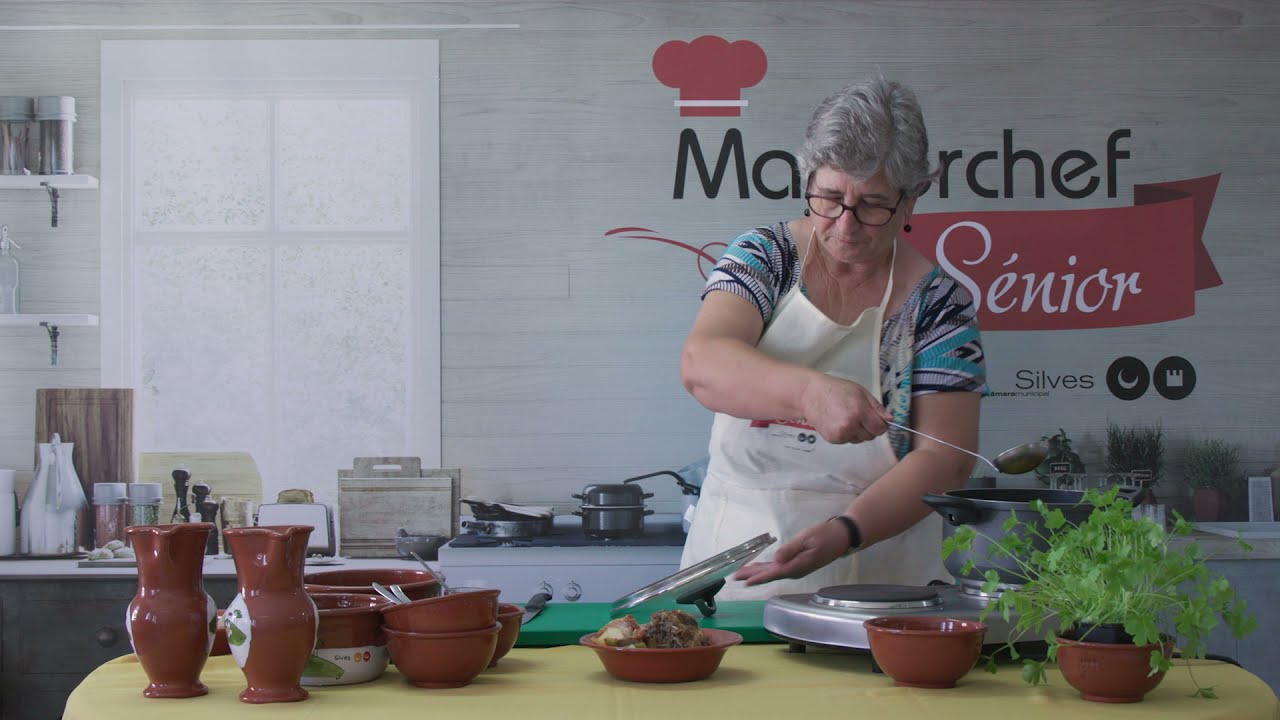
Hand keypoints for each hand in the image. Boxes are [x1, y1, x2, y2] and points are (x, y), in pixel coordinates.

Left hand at [732, 519, 848, 586]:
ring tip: (742, 574)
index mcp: (796, 566)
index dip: (758, 577)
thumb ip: (791, 549)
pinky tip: (759, 568)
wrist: (841, 537)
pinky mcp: (798, 564)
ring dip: (757, 573)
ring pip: (773, 572)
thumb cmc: (825, 535)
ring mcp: (796, 568)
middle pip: (770, 574)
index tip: (744, 580)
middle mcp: (795, 570)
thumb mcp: (807, 539)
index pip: (773, 573)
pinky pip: (779, 568)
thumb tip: (776, 560)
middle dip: (752, 576)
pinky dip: (767, 569)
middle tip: (735, 577)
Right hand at [799, 373, 889, 443]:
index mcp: (860, 411)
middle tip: (859, 416)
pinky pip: (848, 440)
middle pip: (871, 436)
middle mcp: (851, 424)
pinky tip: (839, 423)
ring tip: (847, 418)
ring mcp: (841, 434)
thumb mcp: (860, 392)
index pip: (880, 428)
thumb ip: (877, 407)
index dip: (880, 424)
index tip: (875, 419)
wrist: (810, 395)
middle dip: (869, 428)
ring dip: (858, 432)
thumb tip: (890, 420)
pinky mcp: (833, 439)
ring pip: (860, 440)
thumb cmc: (837, 390)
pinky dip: (847, 434)